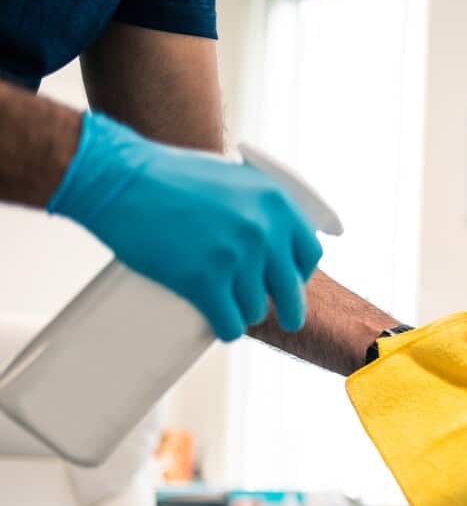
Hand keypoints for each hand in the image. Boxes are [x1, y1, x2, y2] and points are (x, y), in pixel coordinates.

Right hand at [48, 112, 322, 340]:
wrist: (117, 178)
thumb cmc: (169, 175)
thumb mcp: (232, 179)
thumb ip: (257, 205)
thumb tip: (276, 237)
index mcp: (275, 202)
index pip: (309, 253)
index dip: (300, 274)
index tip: (289, 283)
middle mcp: (263, 230)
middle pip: (290, 291)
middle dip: (289, 310)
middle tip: (285, 320)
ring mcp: (235, 256)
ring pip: (255, 308)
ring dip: (244, 314)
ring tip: (229, 309)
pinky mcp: (203, 280)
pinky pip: (230, 322)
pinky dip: (227, 330)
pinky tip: (222, 329)